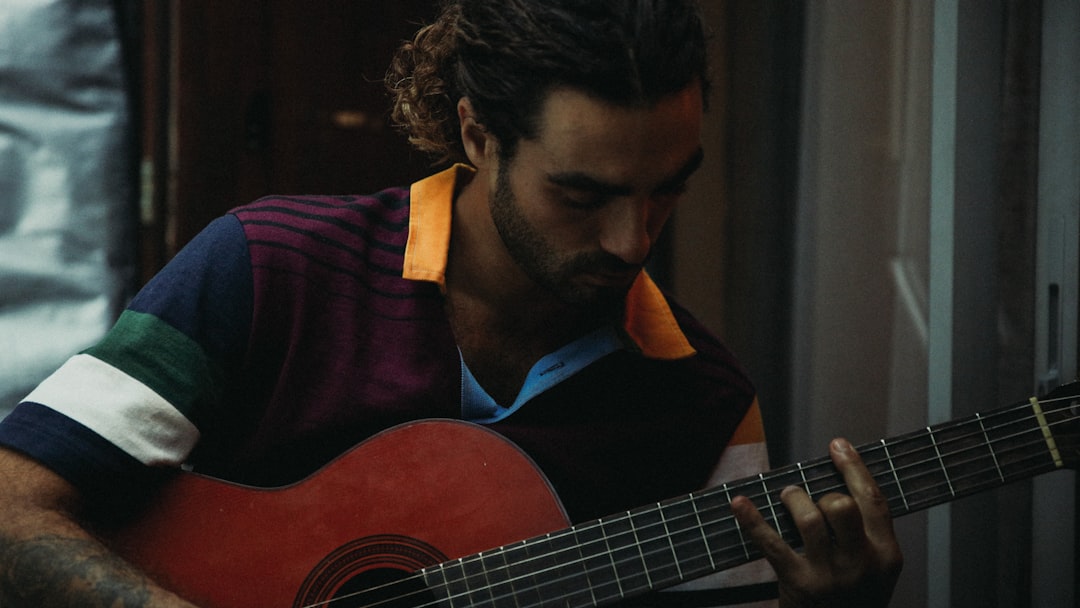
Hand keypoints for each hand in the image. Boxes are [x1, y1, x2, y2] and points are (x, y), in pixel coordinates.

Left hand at [730, 438, 902, 606]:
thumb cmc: (852, 597)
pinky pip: (771, 543)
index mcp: (886, 555)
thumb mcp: (874, 568)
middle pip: (842, 507)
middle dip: (823, 493)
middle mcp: (861, 564)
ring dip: (794, 499)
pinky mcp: (799, 583)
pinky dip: (752, 520)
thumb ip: (863, 532)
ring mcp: (830, 576)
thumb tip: (834, 482)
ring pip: (809, 519)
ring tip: (788, 497)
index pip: (874, 500)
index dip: (854, 468)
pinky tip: (739, 503)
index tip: (838, 445)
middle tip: (810, 497)